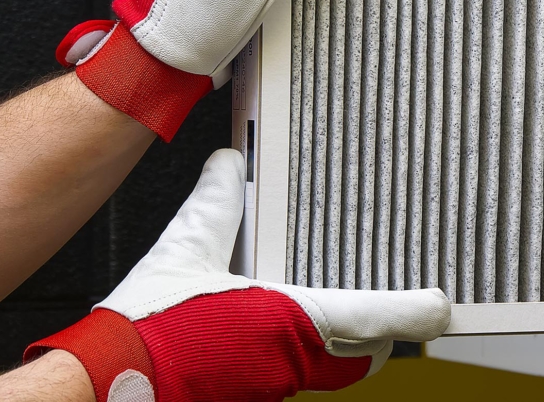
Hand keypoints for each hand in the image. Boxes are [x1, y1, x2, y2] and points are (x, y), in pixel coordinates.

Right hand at [25, 149, 450, 401]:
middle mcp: (288, 361)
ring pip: (327, 370)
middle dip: (376, 332)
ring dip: (335, 342)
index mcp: (286, 321)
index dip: (411, 311)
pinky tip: (265, 327)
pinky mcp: (248, 394)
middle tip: (383, 303)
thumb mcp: (185, 250)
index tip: (440, 305)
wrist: (103, 388)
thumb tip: (231, 164)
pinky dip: (295, 352)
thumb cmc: (146, 332)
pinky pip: (290, 374)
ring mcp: (269, 384)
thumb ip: (216, 205)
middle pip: (360, 354)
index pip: (371, 317)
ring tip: (320, 306)